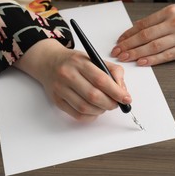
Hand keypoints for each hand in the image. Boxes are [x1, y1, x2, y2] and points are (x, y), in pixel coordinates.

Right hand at [14, 39, 131, 121]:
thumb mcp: (95, 58)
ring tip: (105, 105)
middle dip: (110, 103)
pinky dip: (90, 116)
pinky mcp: (57, 101)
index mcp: (80, 62)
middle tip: (116, 104)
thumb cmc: (75, 62)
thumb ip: (112, 72)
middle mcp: (68, 75)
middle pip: (93, 96)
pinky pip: (76, 115)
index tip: (126, 98)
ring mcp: (60, 89)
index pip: (101, 80)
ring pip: (85, 107)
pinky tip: (95, 110)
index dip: (116, 92)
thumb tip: (122, 90)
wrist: (48, 62)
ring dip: (100, 110)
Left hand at [111, 0, 174, 65]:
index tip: (119, 41)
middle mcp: (174, 22)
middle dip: (128, 45)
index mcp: (170, 11)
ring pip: (153, 46)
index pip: (143, 24)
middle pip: (145, 36)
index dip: (129, 34)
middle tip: (117, 52)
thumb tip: (141, 27)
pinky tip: (143, 62)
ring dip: (137, 53)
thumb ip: (162, 18)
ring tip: (125, 58)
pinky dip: (153, 60)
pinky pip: (168, 55)